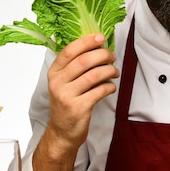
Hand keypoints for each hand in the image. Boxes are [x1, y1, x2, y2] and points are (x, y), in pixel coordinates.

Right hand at [32, 34, 118, 170]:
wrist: (63, 132)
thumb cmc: (68, 103)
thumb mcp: (64, 82)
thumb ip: (75, 65)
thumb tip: (98, 46)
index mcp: (54, 72)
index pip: (70, 51)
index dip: (87, 42)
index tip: (101, 38)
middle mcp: (58, 83)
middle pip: (84, 61)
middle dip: (103, 55)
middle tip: (113, 56)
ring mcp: (67, 96)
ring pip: (94, 75)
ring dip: (109, 70)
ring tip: (115, 71)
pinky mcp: (79, 108)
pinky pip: (100, 91)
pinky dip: (109, 86)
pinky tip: (111, 87)